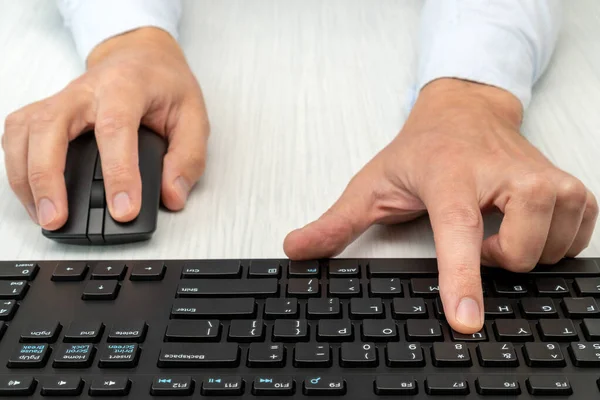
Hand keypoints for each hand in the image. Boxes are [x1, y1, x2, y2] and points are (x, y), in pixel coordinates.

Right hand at [2, 27, 208, 228]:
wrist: (142, 57)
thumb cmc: (165, 84)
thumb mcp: (194, 116)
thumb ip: (188, 157)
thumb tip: (172, 195)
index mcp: (126, 86)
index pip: (116, 129)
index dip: (119, 173)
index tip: (124, 209)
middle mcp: (86, 89)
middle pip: (51, 126)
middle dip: (48, 177)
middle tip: (58, 218)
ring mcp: (61, 98)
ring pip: (25, 131)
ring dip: (26, 177)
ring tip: (44, 215)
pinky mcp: (46, 110)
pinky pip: (18, 135)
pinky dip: (18, 167)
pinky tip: (33, 195)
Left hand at [284, 78, 597, 333]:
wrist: (466, 112)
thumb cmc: (422, 150)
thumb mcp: (372, 184)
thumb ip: (336, 222)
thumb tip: (297, 248)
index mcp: (451, 179)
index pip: (460, 236)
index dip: (462, 282)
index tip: (466, 321)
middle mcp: (508, 176)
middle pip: (515, 256)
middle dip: (488, 264)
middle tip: (469, 231)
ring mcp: (547, 179)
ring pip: (545, 253)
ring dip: (517, 253)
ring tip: (494, 225)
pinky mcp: (572, 188)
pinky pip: (574, 242)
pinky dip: (549, 245)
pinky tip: (525, 226)